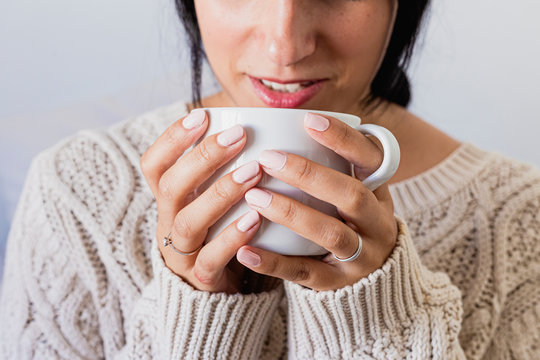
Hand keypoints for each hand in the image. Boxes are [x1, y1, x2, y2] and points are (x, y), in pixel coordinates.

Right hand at [140, 109, 263, 293]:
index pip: (154, 165)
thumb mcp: (217, 200)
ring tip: (253, 171)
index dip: (171, 139)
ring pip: (189, 222)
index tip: (201, 116)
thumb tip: (260, 123)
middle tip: (238, 135)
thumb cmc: (224, 232)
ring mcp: (182, 254)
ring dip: (221, 193)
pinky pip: (212, 259)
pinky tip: (255, 218)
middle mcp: (169, 224)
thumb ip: (226, 169)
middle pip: (170, 187)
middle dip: (202, 158)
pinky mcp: (202, 279)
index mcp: (170, 201)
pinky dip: (232, 236)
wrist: (223, 291)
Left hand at [235, 112, 397, 290]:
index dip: (343, 139)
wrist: (371, 279)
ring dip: (291, 213)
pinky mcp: (340, 285)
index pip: (370, 159)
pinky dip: (273, 263)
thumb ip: (327, 166)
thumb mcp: (350, 193)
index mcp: (379, 192)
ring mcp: (363, 257)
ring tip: (254, 197)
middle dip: (309, 175)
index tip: (308, 120)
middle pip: (352, 196)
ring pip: (331, 234)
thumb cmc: (346, 221)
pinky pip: (306, 273)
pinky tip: (244, 250)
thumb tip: (279, 125)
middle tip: (269, 159)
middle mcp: (377, 224)